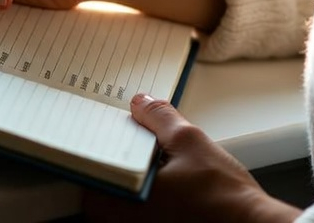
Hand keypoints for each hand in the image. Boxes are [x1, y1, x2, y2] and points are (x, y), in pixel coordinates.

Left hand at [83, 94, 301, 222]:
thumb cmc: (223, 196)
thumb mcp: (188, 141)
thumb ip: (158, 118)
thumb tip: (140, 103)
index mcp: (121, 206)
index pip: (90, 174)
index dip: (95, 150)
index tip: (103, 133)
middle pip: (105, 186)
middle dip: (117, 161)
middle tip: (129, 139)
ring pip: (123, 199)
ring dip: (133, 176)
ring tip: (152, 156)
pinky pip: (140, 209)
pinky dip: (147, 192)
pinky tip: (166, 174)